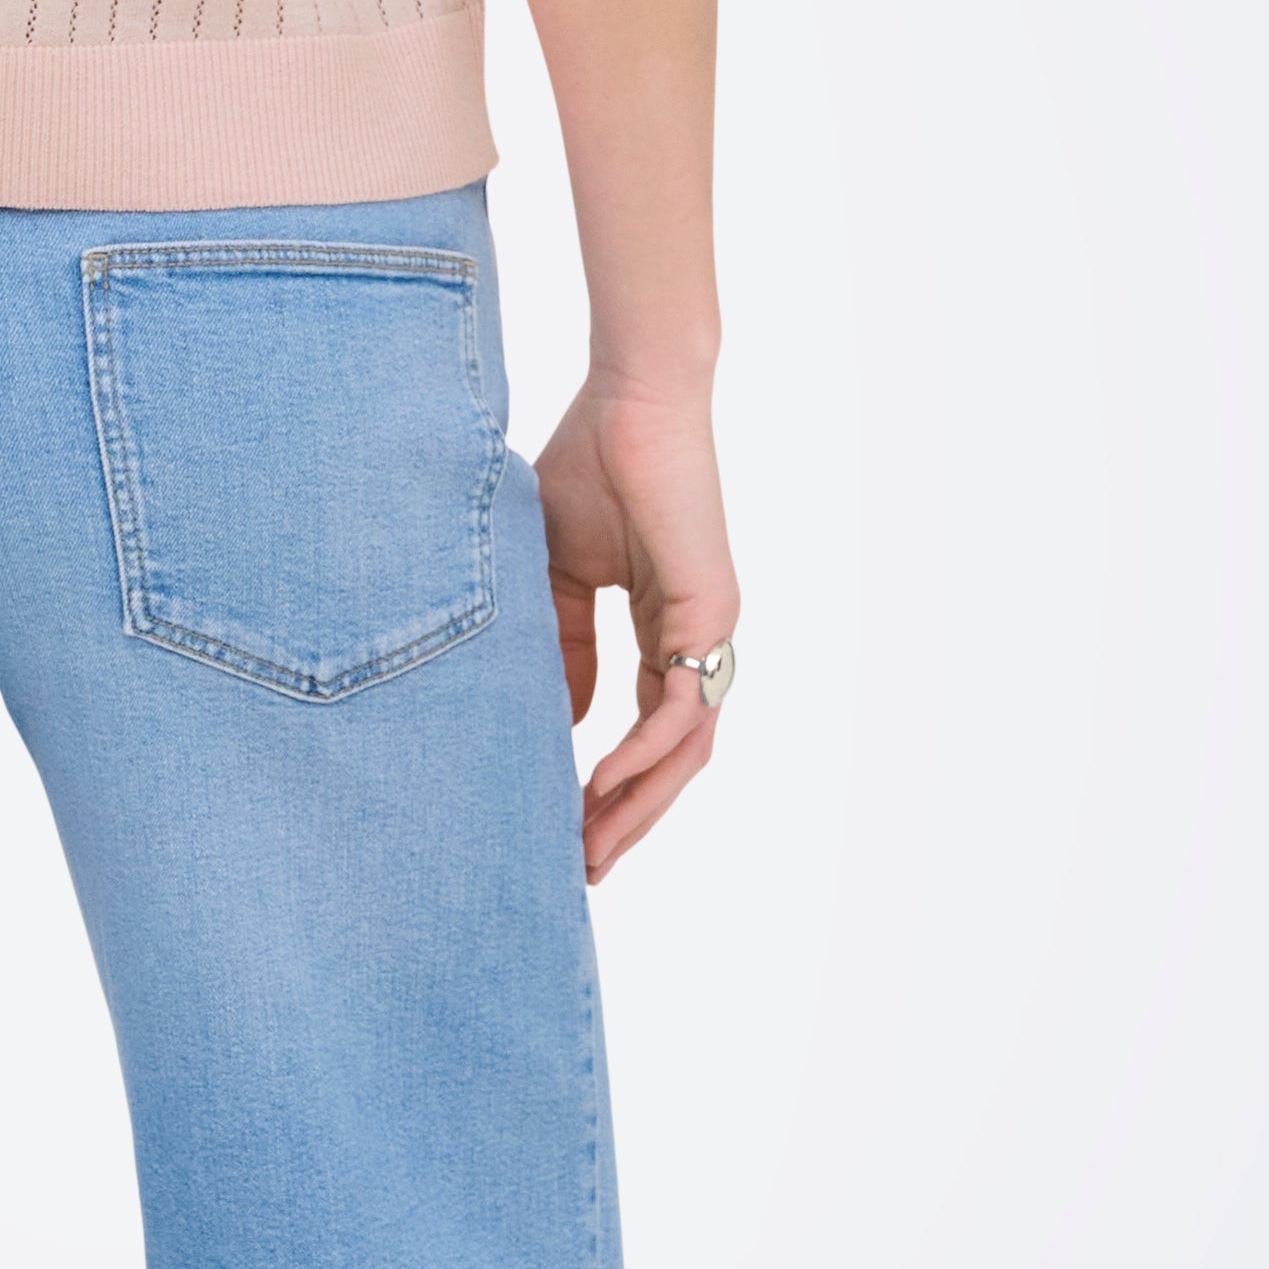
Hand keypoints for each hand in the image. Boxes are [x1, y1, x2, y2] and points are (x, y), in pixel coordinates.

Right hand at [534, 372, 735, 887]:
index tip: (565, 828)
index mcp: (663, 628)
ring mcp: (709, 630)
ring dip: (638, 806)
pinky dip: (644, 753)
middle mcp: (695, 640)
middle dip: (628, 819)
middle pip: (674, 760)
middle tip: (583, 871)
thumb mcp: (558, 573)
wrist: (631, 398)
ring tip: (590, 850)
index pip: (645, 729)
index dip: (611, 785)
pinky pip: (681, 706)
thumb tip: (559, 721)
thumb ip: (561, 644)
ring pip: (686, 750)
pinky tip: (601, 784)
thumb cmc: (593, 462)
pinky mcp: (710, 612)